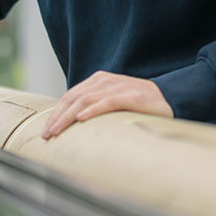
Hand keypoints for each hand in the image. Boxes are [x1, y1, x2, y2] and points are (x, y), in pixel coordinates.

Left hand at [41, 71, 172, 138]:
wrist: (169, 100)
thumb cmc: (136, 107)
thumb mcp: (111, 104)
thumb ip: (93, 107)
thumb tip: (67, 126)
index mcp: (97, 80)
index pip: (70, 96)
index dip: (56, 113)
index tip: (45, 131)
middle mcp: (105, 80)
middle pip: (74, 98)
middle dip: (58, 117)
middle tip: (47, 135)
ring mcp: (119, 86)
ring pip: (86, 100)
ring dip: (69, 116)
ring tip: (58, 130)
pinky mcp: (133, 96)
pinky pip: (108, 102)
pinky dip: (93, 110)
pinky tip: (82, 119)